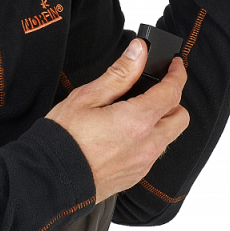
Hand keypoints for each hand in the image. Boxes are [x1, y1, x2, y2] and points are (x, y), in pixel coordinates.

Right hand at [46, 40, 188, 203]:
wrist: (49, 178)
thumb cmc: (63, 138)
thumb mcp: (87, 97)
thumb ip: (120, 73)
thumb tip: (139, 52)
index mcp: (137, 120)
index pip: (172, 92)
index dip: (177, 74)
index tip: (175, 65)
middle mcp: (147, 144)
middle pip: (180, 117)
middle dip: (174, 99)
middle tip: (156, 89)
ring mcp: (143, 163)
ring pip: (170, 137)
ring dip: (163, 121)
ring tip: (138, 111)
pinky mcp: (135, 176)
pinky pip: (154, 154)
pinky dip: (150, 140)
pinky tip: (127, 134)